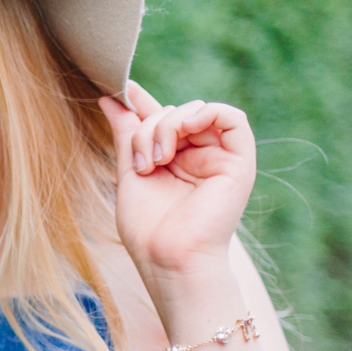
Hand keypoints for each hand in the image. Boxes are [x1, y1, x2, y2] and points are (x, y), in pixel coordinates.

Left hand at [99, 82, 256, 278]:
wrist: (169, 260)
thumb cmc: (148, 229)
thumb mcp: (129, 174)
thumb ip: (127, 136)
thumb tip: (111, 100)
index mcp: (173, 161)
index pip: (161, 119)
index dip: (142, 102)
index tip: (120, 90)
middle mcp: (198, 157)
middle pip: (173, 113)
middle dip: (148, 127)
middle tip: (141, 163)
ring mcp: (219, 159)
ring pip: (196, 112)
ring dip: (168, 126)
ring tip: (156, 159)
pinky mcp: (240, 163)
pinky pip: (233, 118)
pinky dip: (205, 113)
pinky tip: (185, 129)